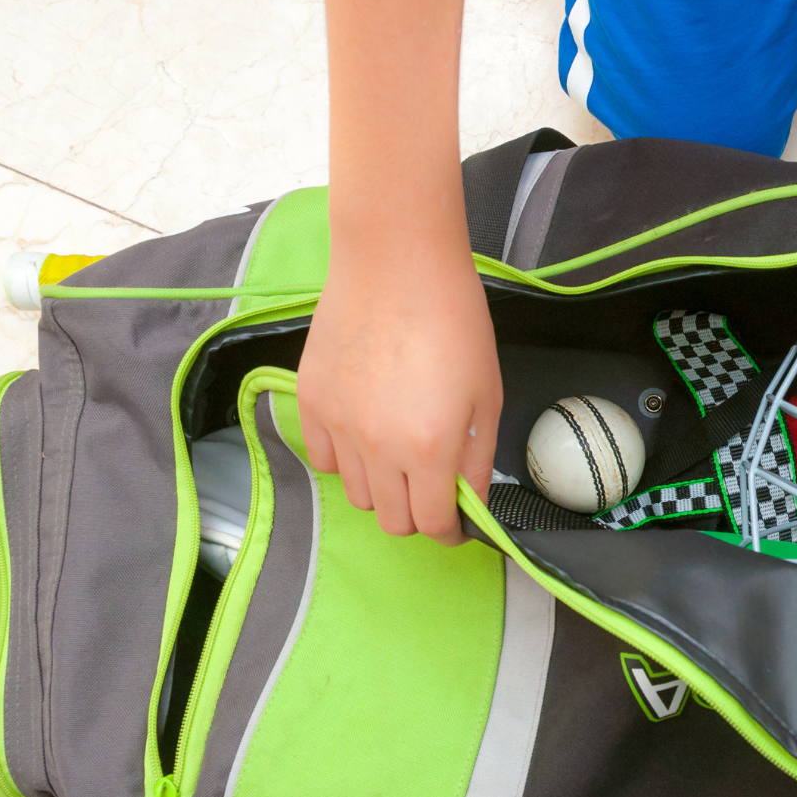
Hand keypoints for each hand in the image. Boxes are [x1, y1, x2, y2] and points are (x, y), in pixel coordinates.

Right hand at [297, 245, 499, 545]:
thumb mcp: (486, 395)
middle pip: (393, 521)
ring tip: (401, 448)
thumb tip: (472, 504)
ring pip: (358, 496)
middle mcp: (378, 447)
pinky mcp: (310, 403)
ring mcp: (338, 427)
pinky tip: (367, 429)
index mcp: (430, 448)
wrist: (397, 264)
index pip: (434, 525)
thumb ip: (477, 459)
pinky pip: (325, 460)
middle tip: (434, 484)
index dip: (452, 531)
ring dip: (384, 487)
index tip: (459, 522)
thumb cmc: (455, 322)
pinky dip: (348, 459)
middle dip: (419, 513)